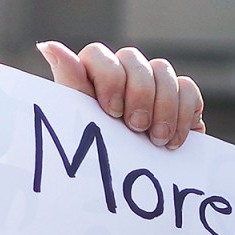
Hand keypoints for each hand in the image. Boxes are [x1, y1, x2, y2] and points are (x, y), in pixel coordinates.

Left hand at [37, 41, 203, 149]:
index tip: (111, 112)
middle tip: (136, 128)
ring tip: (156, 141)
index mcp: (91, 77)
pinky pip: (187, 88)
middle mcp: (121, 73)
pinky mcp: (180, 98)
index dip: (109, 78)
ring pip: (163, 70)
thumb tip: (47, 45)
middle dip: (138, 94)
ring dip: (162, 107)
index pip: (98, 54)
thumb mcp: (83, 121)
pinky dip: (183, 114)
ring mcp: (153, 83)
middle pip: (133, 58)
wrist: (134, 189)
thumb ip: (70, 83)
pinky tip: (174, 141)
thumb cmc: (101, 153)